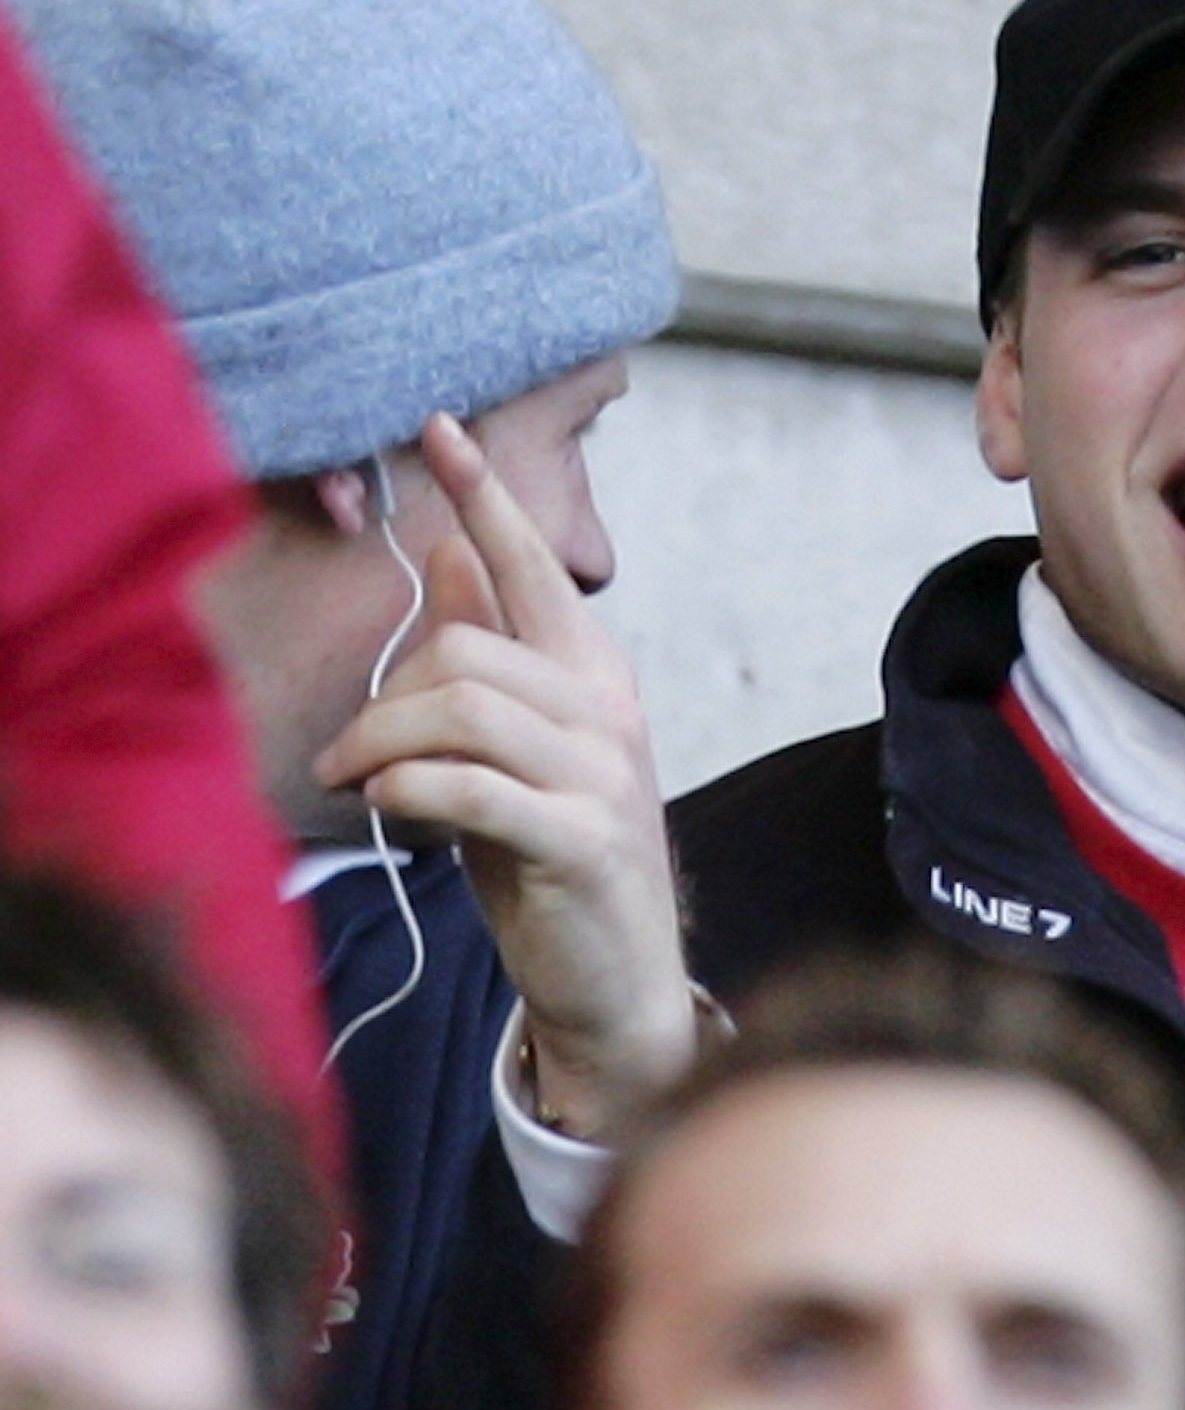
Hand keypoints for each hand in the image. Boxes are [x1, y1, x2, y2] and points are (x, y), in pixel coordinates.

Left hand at [313, 414, 694, 1138]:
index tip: (440, 429)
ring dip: (382, 745)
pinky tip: (389, 808)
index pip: (534, 569)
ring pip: (464, 711)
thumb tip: (456, 556)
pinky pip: (471, 788)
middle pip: (469, 650)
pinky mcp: (582, 842)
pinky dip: (411, 790)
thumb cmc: (551, 860)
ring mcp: (603, 777)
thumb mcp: (517, 749)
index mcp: (594, 677)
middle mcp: (609, 712)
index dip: (486, 498)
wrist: (615, 980)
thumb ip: (494, 656)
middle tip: (344, 754)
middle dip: (384, 696)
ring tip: (354, 783)